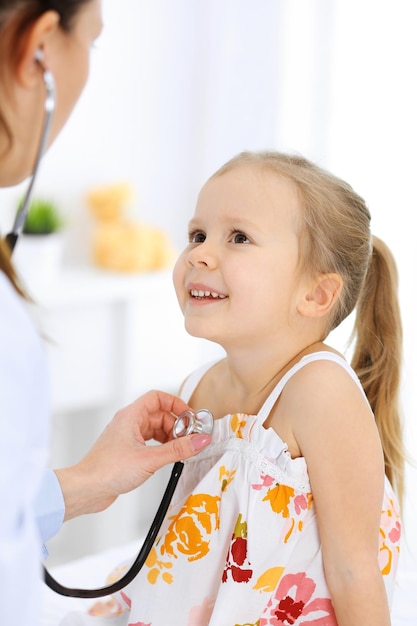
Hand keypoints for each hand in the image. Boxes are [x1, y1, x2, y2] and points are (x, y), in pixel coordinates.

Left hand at [54, 390, 210, 520]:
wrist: (87, 489)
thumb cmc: (107, 470)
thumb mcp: (150, 459)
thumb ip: (178, 450)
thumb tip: (199, 440)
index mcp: (131, 416)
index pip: (158, 398)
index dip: (176, 404)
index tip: (190, 417)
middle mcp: (128, 423)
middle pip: (160, 415)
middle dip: (176, 426)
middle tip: (189, 440)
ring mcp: (127, 437)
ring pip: (155, 429)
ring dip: (170, 438)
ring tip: (180, 451)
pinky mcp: (127, 451)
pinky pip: (150, 442)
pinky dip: (161, 447)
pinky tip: (168, 458)